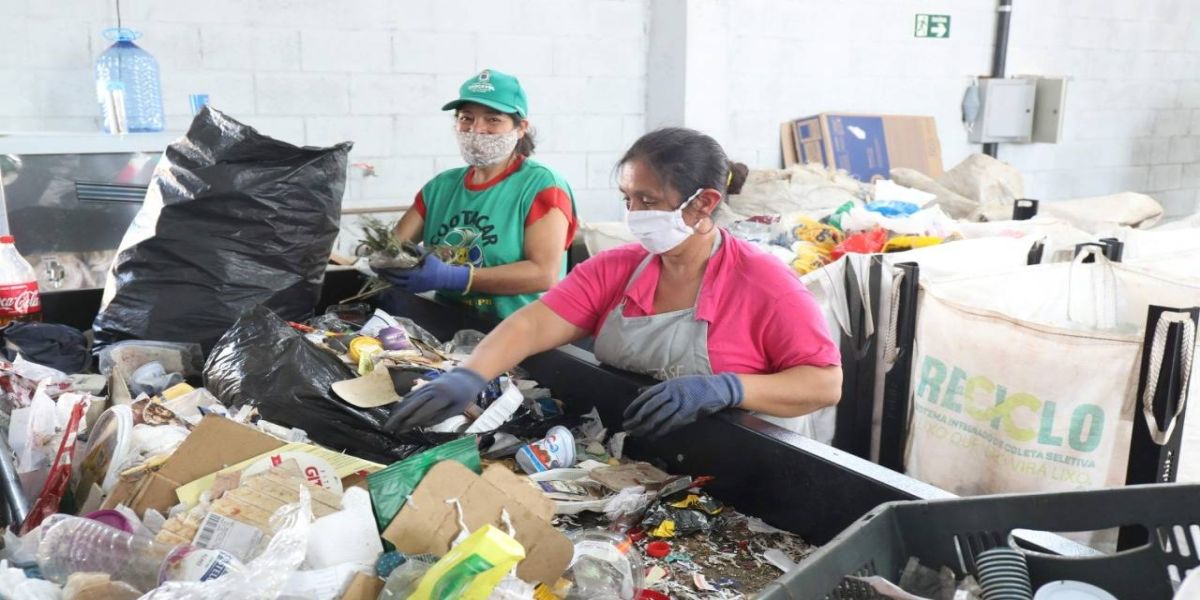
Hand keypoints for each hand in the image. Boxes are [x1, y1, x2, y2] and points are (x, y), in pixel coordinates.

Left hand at [378, 254, 468, 293]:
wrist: (445, 279)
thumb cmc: (437, 266)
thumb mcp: (427, 256)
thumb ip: (416, 249)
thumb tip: (405, 243)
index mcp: (415, 275)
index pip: (397, 272)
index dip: (387, 269)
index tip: (380, 264)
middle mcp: (412, 283)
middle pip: (394, 279)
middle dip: (384, 274)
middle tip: (376, 268)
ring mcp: (412, 288)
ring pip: (396, 285)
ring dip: (387, 280)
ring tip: (380, 274)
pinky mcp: (414, 291)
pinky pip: (400, 288)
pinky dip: (394, 284)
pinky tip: (389, 279)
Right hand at [385, 368, 487, 432]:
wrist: (467, 375)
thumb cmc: (465, 395)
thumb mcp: (457, 409)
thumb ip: (440, 416)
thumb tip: (422, 424)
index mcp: (441, 398)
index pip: (421, 411)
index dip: (410, 421)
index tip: (401, 430)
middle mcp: (431, 391)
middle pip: (411, 404)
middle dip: (398, 417)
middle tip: (387, 427)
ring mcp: (427, 386)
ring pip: (409, 399)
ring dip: (398, 410)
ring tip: (389, 421)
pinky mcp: (425, 385)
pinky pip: (412, 394)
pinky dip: (403, 402)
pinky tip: (397, 410)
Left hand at [622, 373, 742, 437]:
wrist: (717, 389)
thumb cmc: (695, 386)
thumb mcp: (675, 383)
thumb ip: (658, 389)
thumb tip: (639, 392)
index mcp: (667, 385)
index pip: (646, 397)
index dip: (634, 406)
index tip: (626, 415)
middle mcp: (672, 392)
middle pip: (650, 407)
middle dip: (637, 419)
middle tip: (627, 427)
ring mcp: (680, 402)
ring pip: (658, 417)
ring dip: (646, 427)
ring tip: (637, 433)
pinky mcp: (688, 413)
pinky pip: (671, 423)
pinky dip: (661, 430)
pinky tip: (653, 436)